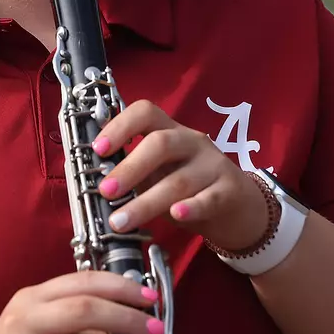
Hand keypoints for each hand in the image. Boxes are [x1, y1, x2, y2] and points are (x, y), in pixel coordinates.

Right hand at [0, 270, 163, 333]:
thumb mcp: (41, 325)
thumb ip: (78, 319)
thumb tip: (131, 321)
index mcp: (32, 299)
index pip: (82, 282)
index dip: (121, 286)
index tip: (150, 297)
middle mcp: (27, 325)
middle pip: (85, 311)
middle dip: (129, 320)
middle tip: (157, 332)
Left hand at [92, 99, 270, 252]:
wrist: (239, 207)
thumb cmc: (189, 188)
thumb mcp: (160, 173)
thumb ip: (134, 174)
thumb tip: (95, 182)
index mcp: (170, 131)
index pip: (146, 112)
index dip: (120, 126)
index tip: (98, 150)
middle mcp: (192, 142)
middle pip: (161, 144)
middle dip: (129, 168)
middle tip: (105, 192)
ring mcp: (213, 165)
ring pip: (179, 179)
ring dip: (146, 202)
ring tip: (121, 221)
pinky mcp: (230, 191)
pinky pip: (210, 198)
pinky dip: (192, 207)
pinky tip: (176, 215)